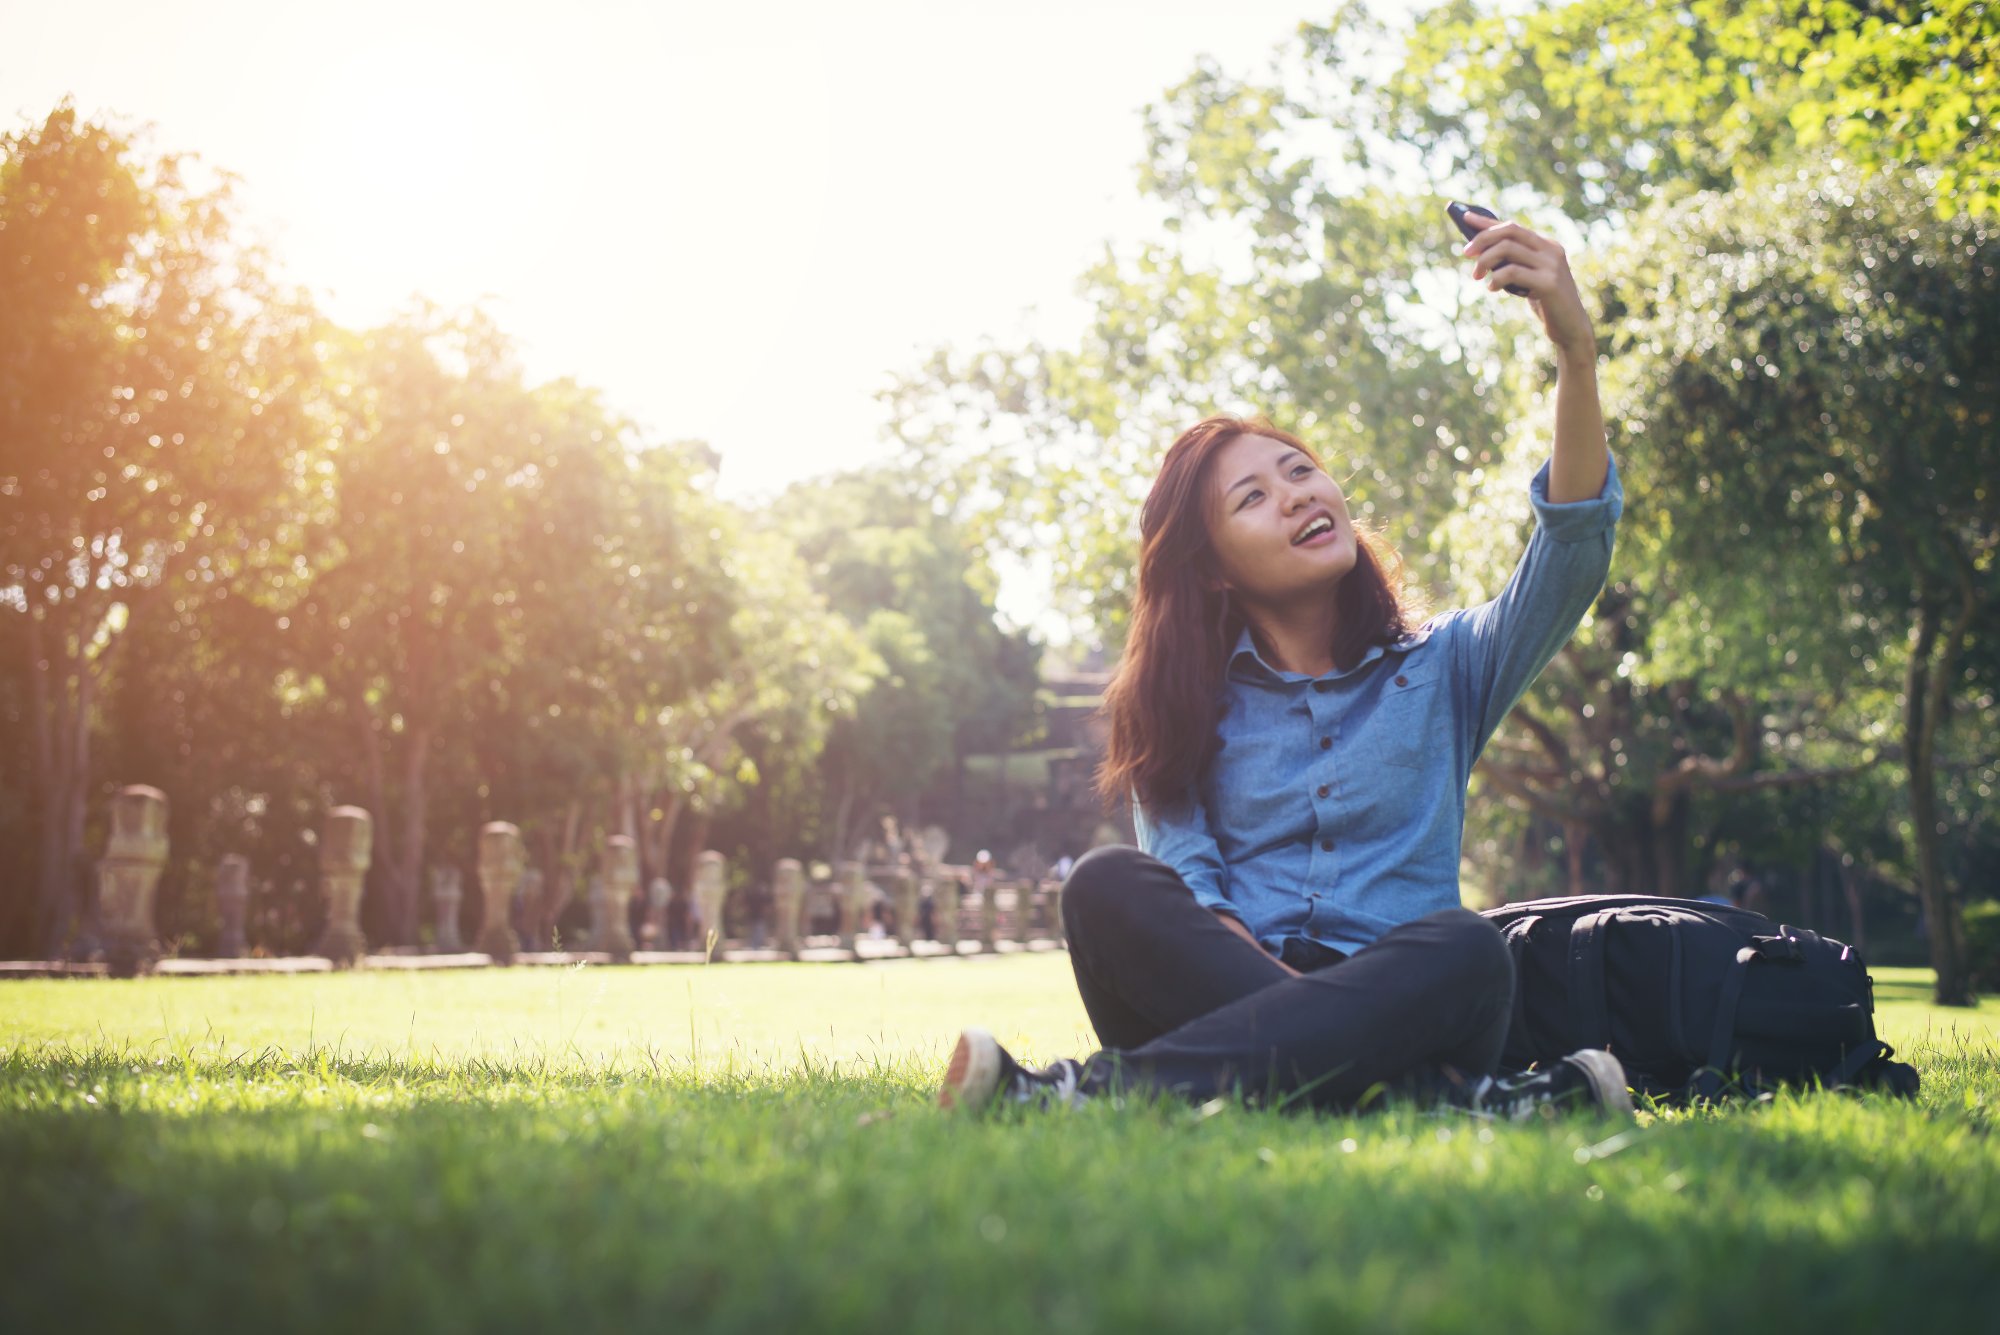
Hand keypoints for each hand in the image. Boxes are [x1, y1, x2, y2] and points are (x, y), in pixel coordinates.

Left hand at [1458, 210, 1595, 359]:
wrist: (1570, 326)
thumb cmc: (1545, 302)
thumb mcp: (1528, 278)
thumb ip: (1513, 263)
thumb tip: (1479, 251)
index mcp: (1547, 246)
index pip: (1513, 226)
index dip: (1488, 221)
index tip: (1466, 216)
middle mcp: (1551, 250)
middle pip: (1510, 231)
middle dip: (1483, 239)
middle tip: (1465, 253)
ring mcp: (1552, 265)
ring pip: (1508, 248)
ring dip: (1485, 260)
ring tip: (1477, 276)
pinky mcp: (1549, 283)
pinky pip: (1513, 272)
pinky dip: (1496, 278)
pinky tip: (1491, 288)